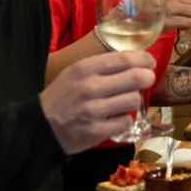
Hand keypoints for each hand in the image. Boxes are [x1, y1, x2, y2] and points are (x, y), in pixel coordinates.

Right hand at [39, 50, 155, 154]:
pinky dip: (124, 120)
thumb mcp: (76, 72)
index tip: (150, 61)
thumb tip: (136, 60)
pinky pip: (126, 121)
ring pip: (134, 100)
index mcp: (85, 68)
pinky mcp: (97, 131)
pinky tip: (115, 118)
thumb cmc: (63, 96)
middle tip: (147, 79)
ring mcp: (94, 110)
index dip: (143, 59)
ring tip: (124, 101)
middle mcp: (90, 87)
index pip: (124, 58)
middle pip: (135, 78)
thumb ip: (103, 66)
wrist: (40, 127)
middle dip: (147, 77)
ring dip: (133, 100)